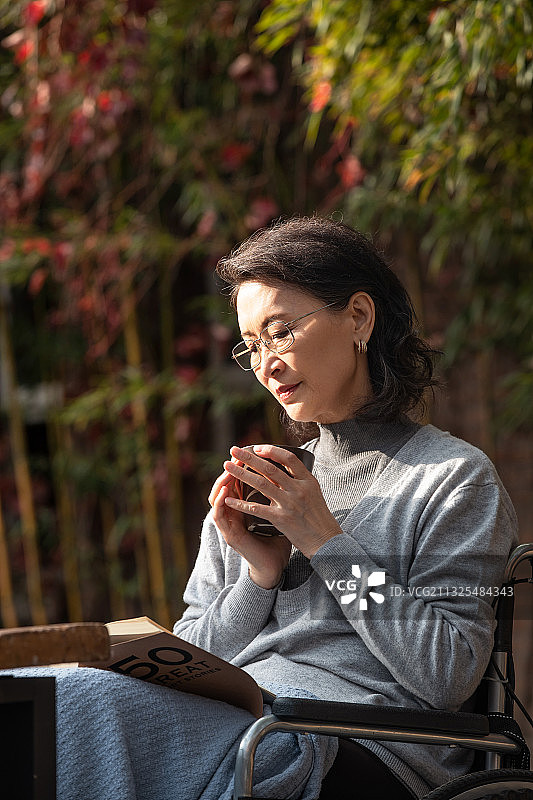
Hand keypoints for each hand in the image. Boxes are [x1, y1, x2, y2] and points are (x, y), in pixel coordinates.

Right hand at [208, 455, 291, 588]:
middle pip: (224, 486)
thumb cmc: (277, 540)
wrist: (274, 566)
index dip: (240, 467)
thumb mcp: (278, 514)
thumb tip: (292, 476)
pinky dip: (220, 502)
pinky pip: (218, 516)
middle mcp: (234, 514)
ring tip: (227, 469)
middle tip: (235, 454)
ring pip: (216, 498)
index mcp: (244, 507)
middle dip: (230, 468)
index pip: (237, 482)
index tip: (249, 451)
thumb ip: (279, 498)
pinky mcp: (229, 535)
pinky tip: (225, 492)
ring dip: (220, 482)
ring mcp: (229, 524)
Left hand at [222, 444, 341, 559]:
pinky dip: (241, 503)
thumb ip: (297, 481)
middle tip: (233, 450)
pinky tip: (229, 499)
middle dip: (249, 457)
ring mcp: (290, 504)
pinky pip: (257, 508)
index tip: (256, 447)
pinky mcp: (281, 519)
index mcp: (308, 481)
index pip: (289, 458)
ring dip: (241, 473)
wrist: (326, 541)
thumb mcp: (313, 493)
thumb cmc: (318, 517)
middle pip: (270, 468)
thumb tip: (279, 467)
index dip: (271, 451)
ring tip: (227, 466)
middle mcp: (299, 490)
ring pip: (260, 483)